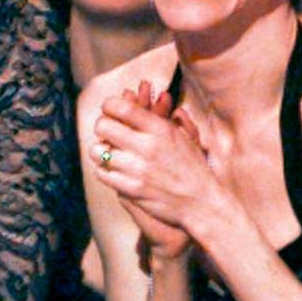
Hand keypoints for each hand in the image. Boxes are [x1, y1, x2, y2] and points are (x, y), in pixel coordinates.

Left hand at [93, 81, 199, 260]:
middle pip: (104, 126)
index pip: (122, 107)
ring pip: (98, 151)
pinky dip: (103, 169)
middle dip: (102, 126)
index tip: (108, 109)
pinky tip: (111, 168)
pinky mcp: (132, 189)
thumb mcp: (185, 136)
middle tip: (106, 130)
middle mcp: (148, 147)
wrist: (202, 202)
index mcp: (160, 129)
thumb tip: (154, 97)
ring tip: (107, 151)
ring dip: (100, 150)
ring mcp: (138, 169)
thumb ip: (164, 117)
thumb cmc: (194, 167)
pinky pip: (102, 173)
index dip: (109, 105)